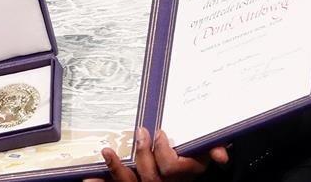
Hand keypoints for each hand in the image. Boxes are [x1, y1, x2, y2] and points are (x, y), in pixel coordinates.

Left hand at [88, 128, 228, 181]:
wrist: (174, 178)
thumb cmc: (190, 160)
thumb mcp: (203, 155)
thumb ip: (212, 150)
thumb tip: (221, 154)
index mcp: (182, 177)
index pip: (172, 168)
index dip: (164, 151)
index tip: (160, 133)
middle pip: (151, 176)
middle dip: (143, 153)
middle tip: (141, 133)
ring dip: (116, 168)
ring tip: (107, 150)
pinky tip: (89, 179)